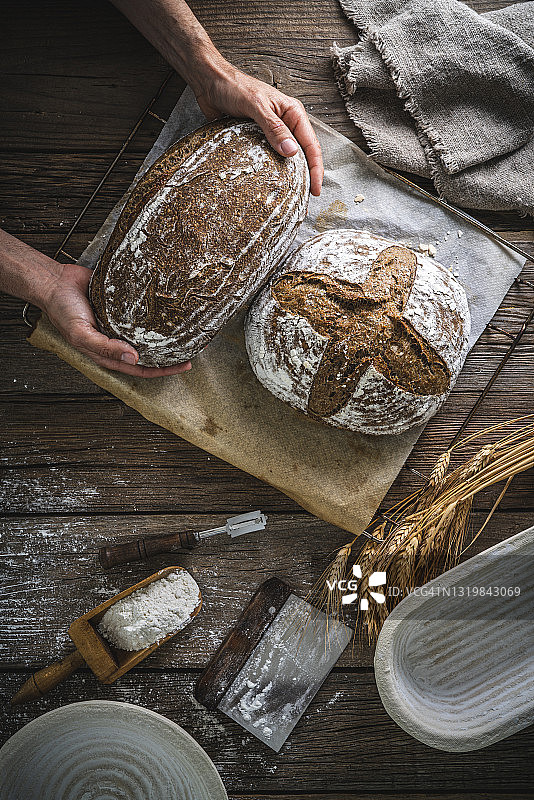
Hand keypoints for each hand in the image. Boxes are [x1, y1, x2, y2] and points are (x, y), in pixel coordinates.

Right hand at [43, 263, 191, 377]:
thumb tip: (134, 359)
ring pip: (149, 333)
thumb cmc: (62, 310)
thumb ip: (106, 348)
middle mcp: (117, 341)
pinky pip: (143, 313)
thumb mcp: (81, 334)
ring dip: (167, 334)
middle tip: (193, 348)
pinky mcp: (122, 306)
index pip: (141, 369)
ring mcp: (120, 323)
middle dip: (171, 354)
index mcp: (108, 354)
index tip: (183, 365)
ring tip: (187, 331)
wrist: (54, 281)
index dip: (163, 370)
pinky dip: (156, 314)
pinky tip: (170, 311)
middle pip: (149, 353)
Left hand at [193, 60, 323, 196]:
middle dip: (306, 176)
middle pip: (302, 154)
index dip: (316, 169)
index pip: (311, 145)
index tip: (315, 190)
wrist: (209, 82)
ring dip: (289, 175)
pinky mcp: (256, 138)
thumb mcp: (256, 106)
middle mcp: (285, 123)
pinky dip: (271, 170)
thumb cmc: (233, 86)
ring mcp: (271, 132)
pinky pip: (268, 157)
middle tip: (305, 198)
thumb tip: (291, 152)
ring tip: (290, 195)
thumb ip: (273, 128)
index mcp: (292, 113)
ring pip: (286, 157)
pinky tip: (269, 182)